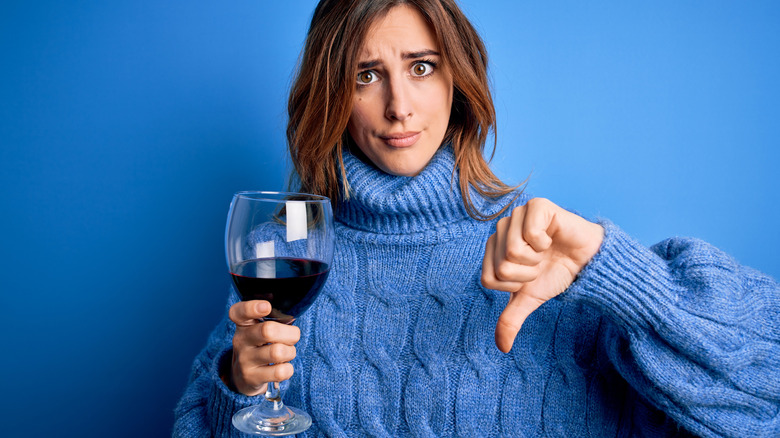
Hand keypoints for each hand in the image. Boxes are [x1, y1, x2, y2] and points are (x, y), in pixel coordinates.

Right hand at [227, 300, 300, 395]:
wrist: (244, 376)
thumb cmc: (259, 345)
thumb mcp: (259, 329)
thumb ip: (273, 319)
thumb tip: (291, 319)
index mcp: (243, 324)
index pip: (239, 312)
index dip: (252, 307)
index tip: (266, 306)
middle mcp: (241, 340)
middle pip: (268, 330)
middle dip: (289, 334)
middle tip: (292, 337)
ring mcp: (245, 360)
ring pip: (277, 352)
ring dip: (290, 352)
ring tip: (287, 353)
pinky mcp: (251, 377)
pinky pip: (280, 372)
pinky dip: (288, 369)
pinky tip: (283, 367)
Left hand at [481, 198, 603, 352]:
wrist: (587, 261)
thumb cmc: (556, 272)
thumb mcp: (531, 298)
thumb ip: (511, 319)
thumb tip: (502, 347)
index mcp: (493, 248)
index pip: (489, 279)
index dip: (514, 285)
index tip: (530, 276)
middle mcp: (501, 228)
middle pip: (502, 267)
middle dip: (527, 273)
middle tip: (541, 263)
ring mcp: (517, 214)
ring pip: (513, 251)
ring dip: (536, 259)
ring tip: (546, 251)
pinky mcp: (536, 206)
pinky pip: (530, 234)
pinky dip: (545, 243)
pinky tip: (552, 238)